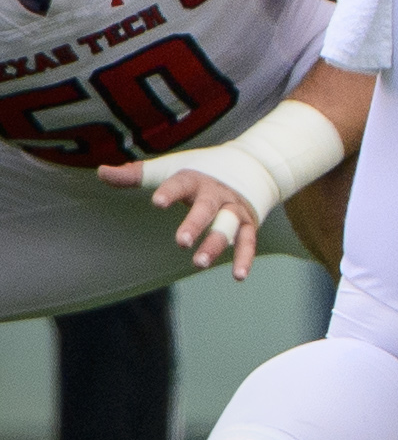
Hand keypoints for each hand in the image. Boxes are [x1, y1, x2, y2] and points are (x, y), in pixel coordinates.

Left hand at [95, 160, 264, 279]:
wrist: (254, 163)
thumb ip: (136, 174)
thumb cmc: (202, 169)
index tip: (158, 202)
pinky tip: (238, 276)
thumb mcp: (170, 168)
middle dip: (195, 223)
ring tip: (200, 262)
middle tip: (181, 241)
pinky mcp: (249, 223)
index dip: (170, 192)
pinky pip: (248, 242)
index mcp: (196, 178)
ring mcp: (235, 209)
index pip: (181, 183)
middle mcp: (217, 193)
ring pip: (228, 225)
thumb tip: (101, 172)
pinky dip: (245, 258)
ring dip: (216, 243)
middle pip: (207, 207)